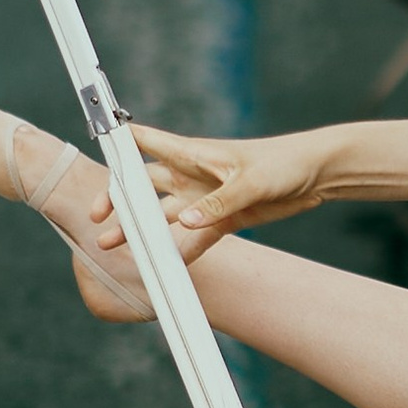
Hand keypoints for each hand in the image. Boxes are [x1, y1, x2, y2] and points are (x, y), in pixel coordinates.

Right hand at [86, 123, 330, 261]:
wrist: (316, 175)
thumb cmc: (282, 163)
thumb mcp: (250, 182)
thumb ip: (217, 203)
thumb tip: (184, 222)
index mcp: (192, 153)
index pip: (145, 141)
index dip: (117, 142)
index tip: (91, 145)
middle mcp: (191, 174)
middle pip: (144, 185)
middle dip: (120, 200)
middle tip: (99, 217)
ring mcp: (204, 198)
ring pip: (164, 215)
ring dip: (142, 230)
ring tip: (116, 246)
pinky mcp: (222, 218)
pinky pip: (195, 238)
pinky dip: (180, 251)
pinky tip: (164, 266)